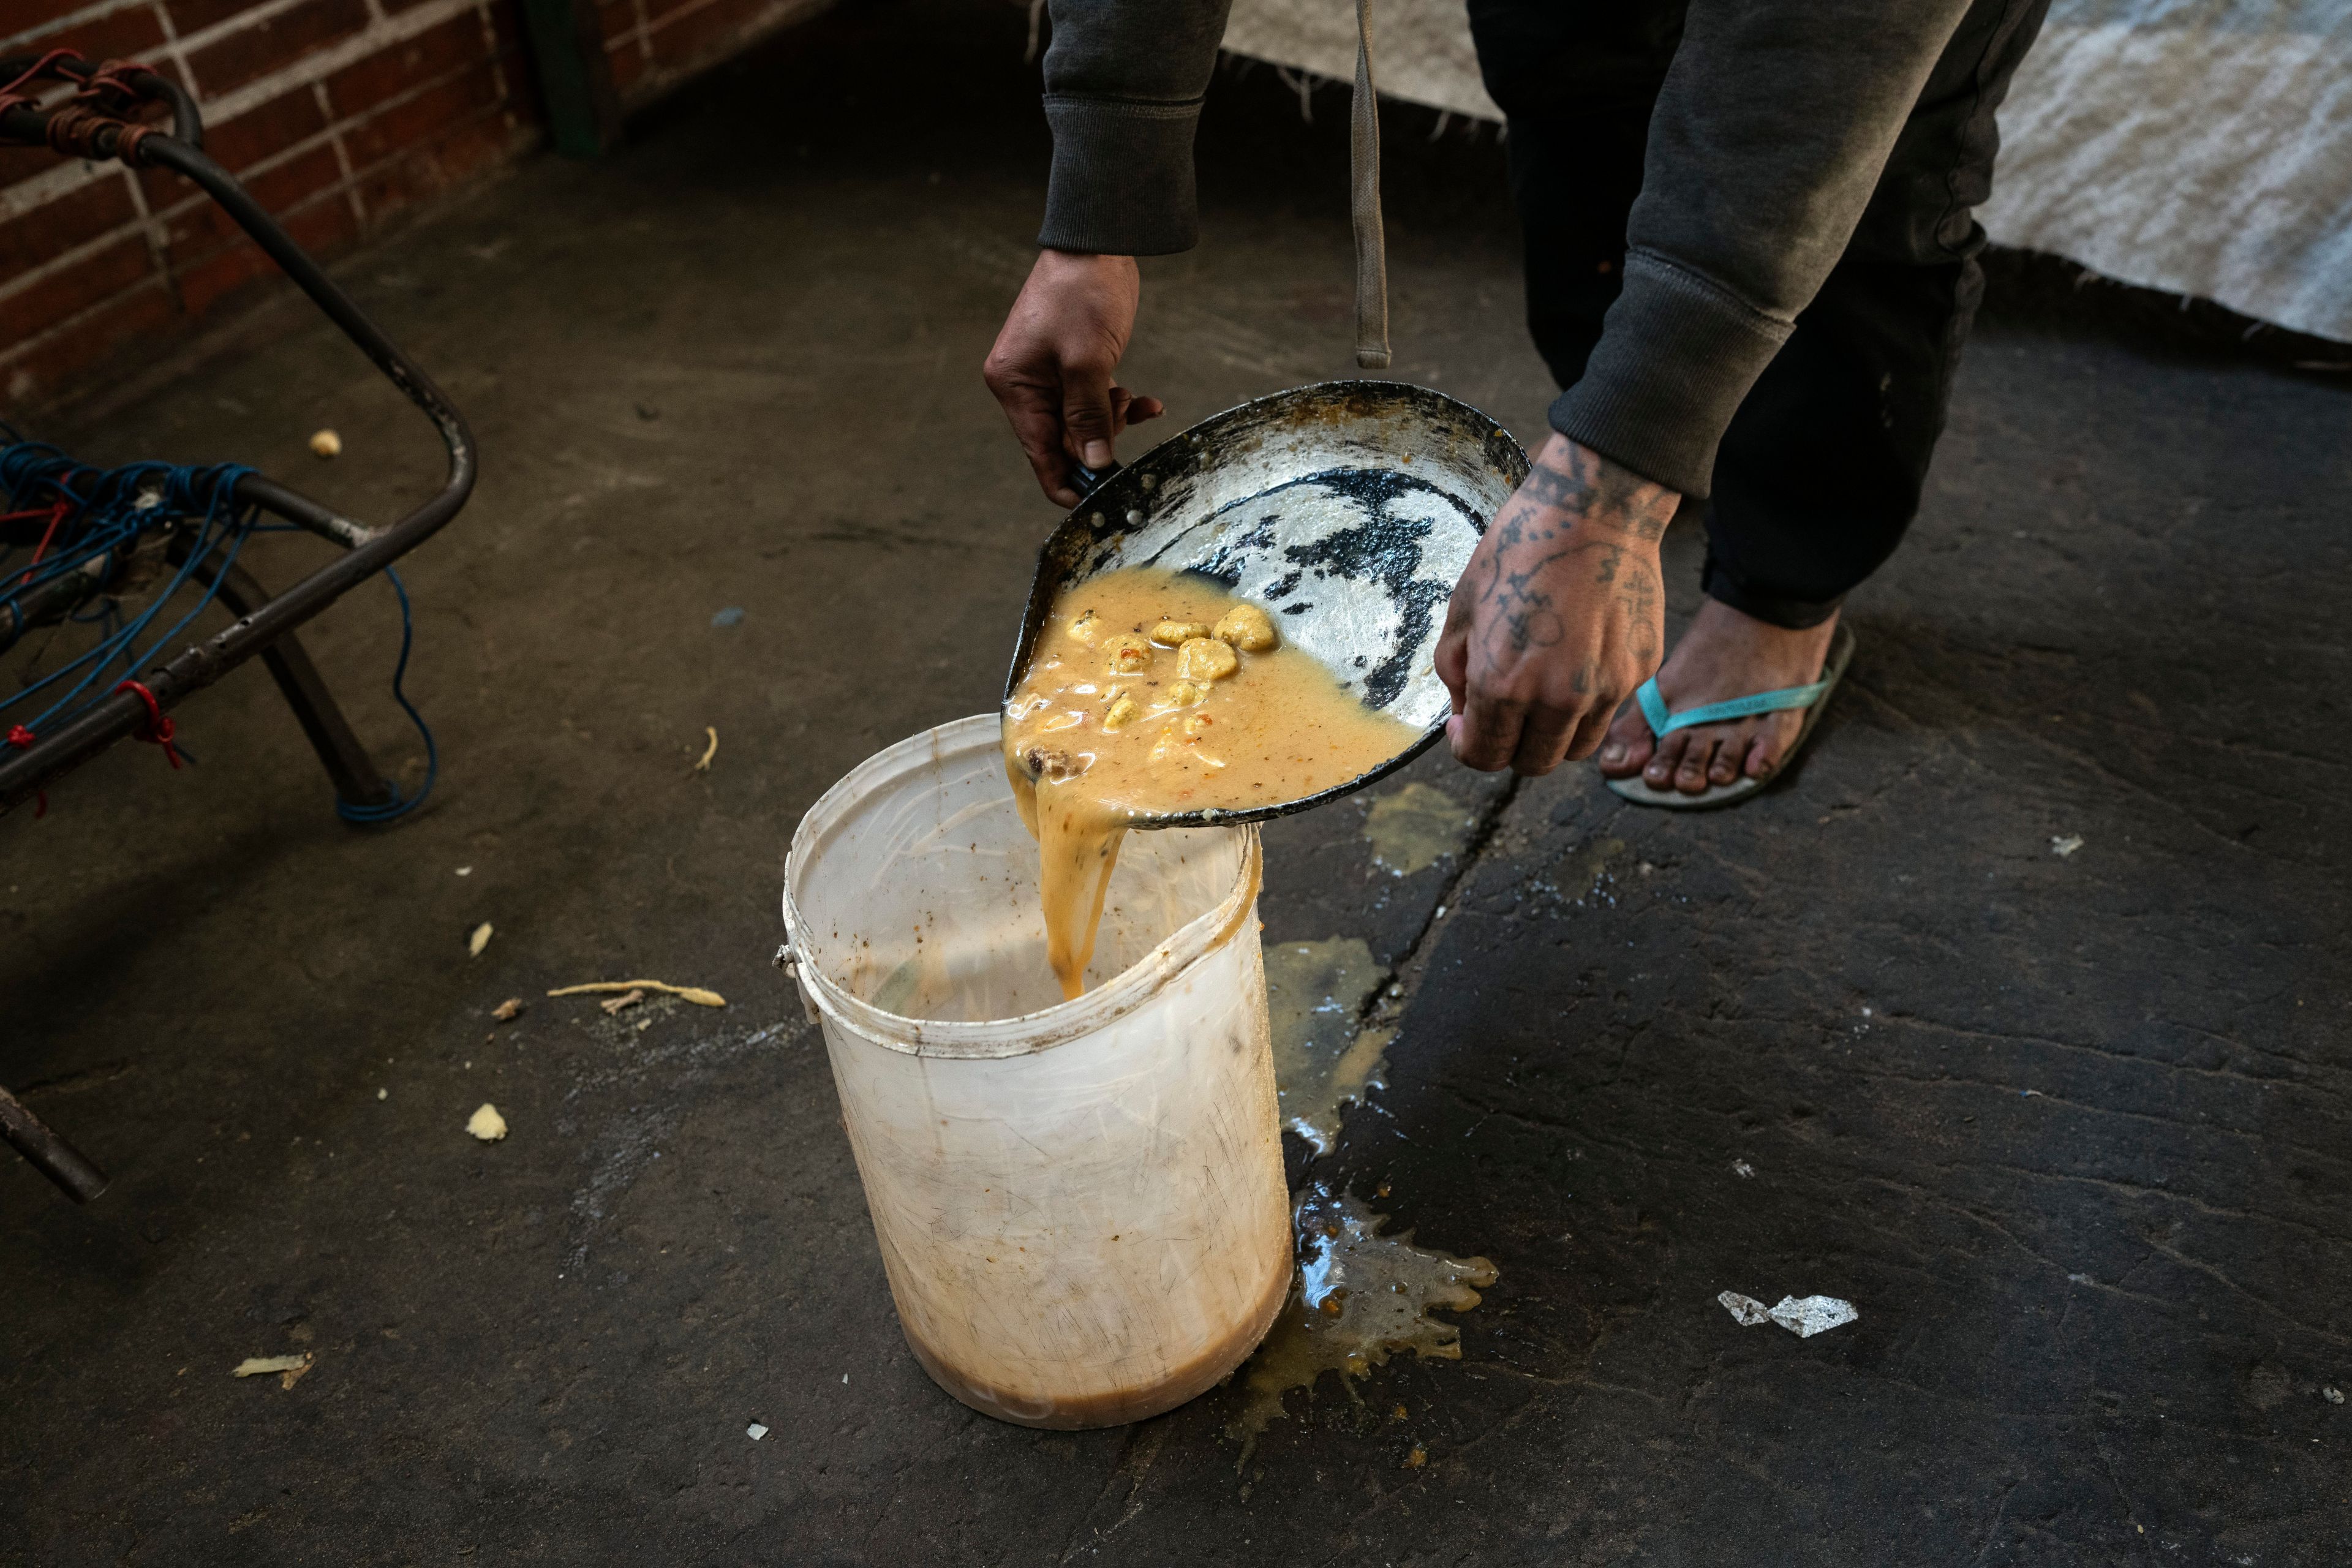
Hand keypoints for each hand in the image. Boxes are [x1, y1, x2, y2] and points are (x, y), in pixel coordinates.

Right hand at [982, 249, 1166, 506]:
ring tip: (1132, 399)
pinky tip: (1145, 401)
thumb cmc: (1083, 294)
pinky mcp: (1071, 365)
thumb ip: (1089, 417)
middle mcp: (1024, 385)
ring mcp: (1047, 375)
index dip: (1069, 481)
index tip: (1101, 497)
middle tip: (1124, 417)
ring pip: (1082, 423)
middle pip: (1063, 441)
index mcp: (1014, 385)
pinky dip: (1118, 404)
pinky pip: (1093, 401)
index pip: (1040, 453)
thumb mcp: (1088, 361)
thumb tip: (1093, 464)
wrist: (1096, 241)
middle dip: (1098, 439)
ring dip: (1111, 420)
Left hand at [1435, 434, 1679, 773]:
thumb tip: (1464, 709)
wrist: (1593, 511)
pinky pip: (1609, 709)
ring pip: (1576, 747)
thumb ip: (1456, 670)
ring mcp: (1606, 689)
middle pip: (1534, 763)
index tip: (1466, 727)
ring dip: (1553, 733)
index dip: (1469, 748)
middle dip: (1511, 748)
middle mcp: (1558, 698)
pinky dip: (1589, 701)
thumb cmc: (1520, 551)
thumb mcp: (1462, 608)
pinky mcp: (1639, 672)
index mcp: (1503, 685)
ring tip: (1541, 693)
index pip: (1485, 758)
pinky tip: (1577, 656)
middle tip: (1503, 715)